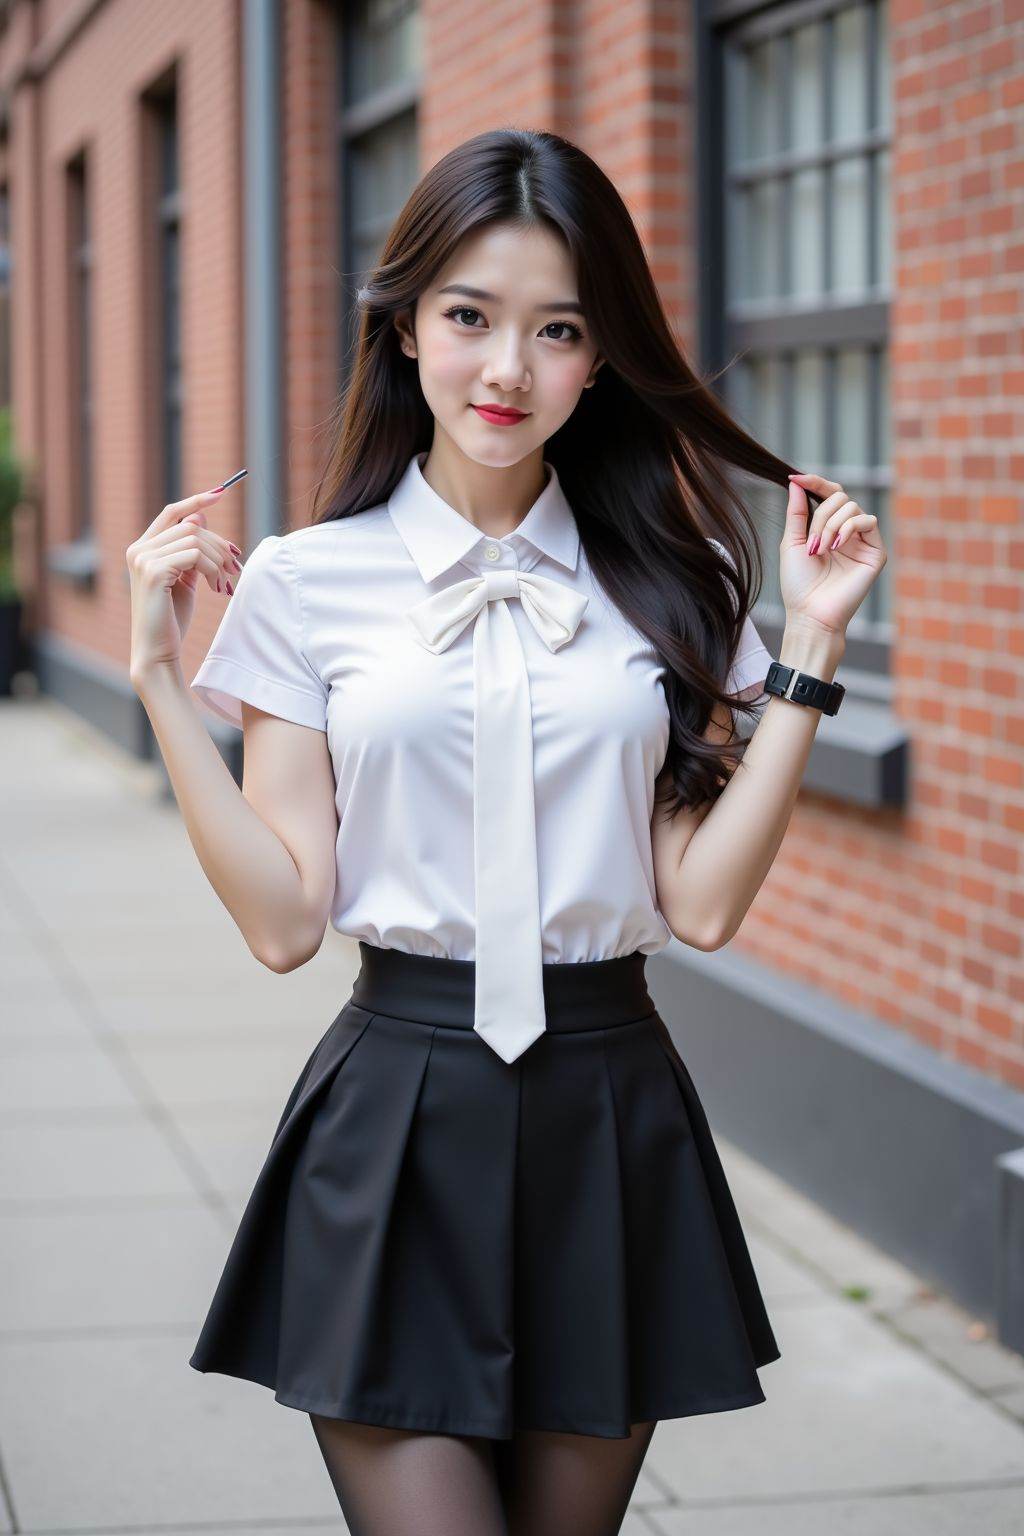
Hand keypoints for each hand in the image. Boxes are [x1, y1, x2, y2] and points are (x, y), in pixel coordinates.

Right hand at [126, 487, 242, 678]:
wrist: (158, 651)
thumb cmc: (171, 619)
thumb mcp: (185, 579)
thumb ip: (190, 550)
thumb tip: (200, 517)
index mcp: (143, 549)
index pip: (171, 513)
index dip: (196, 501)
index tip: (221, 492)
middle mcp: (138, 549)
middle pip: (191, 527)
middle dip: (220, 545)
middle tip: (237, 568)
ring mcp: (142, 559)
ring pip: (196, 538)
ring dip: (219, 560)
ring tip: (225, 583)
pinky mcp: (153, 571)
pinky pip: (195, 555)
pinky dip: (212, 569)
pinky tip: (217, 588)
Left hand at [780, 471, 886, 637]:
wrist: (810, 614)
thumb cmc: (799, 585)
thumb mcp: (792, 542)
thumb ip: (797, 512)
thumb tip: (797, 482)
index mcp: (828, 528)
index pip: (829, 494)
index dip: (815, 483)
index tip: (796, 477)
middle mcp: (847, 532)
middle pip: (840, 497)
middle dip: (821, 515)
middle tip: (811, 542)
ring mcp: (862, 541)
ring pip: (852, 507)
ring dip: (830, 525)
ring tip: (820, 550)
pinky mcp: (875, 552)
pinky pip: (868, 521)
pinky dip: (849, 528)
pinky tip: (836, 547)